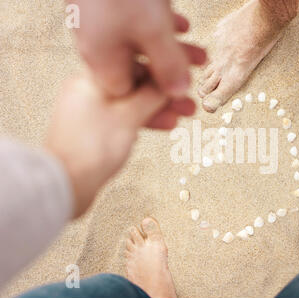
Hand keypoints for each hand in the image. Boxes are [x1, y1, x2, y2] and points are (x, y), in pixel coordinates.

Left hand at [46, 74, 190, 218]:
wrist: (65, 185)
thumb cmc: (89, 151)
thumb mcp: (128, 117)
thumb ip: (151, 95)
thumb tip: (170, 81)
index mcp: (91, 79)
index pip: (133, 64)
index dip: (162, 69)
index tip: (182, 76)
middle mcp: (89, 91)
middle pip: (135, 84)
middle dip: (164, 93)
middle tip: (187, 100)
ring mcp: (92, 111)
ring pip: (133, 103)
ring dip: (159, 108)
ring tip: (183, 115)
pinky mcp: (96, 130)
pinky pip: (125, 118)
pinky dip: (144, 120)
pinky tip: (164, 125)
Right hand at [68, 0, 205, 97]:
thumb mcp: (154, 32)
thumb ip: (168, 65)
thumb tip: (178, 93)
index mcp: (102, 61)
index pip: (130, 98)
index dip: (158, 105)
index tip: (183, 108)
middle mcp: (98, 46)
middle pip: (139, 74)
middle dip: (172, 79)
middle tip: (198, 87)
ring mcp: (102, 25)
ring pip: (142, 49)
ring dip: (173, 53)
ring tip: (203, 55)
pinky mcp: (110, 7)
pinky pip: (138, 26)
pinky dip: (162, 30)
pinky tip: (183, 25)